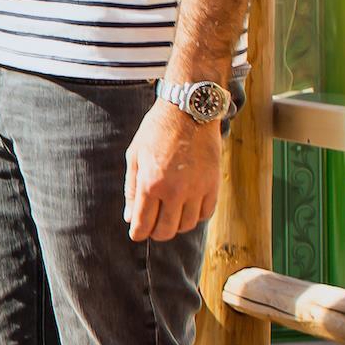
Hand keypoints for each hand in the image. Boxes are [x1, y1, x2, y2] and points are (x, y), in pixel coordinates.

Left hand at [124, 99, 220, 241]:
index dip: (138, 234)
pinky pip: (205, 214)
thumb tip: (130, 218)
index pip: (143, 225)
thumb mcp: (135, 156)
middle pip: (166, 231)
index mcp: (151, 184)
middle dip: (156, 233)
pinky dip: (195, 215)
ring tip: (170, 214)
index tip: (137, 234)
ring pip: (187, 226)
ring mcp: (197, 189)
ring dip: (176, 225)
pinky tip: (187, 206)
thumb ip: (132, 190)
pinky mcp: (213, 184)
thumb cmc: (157, 131)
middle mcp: (175, 191)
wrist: (189, 111)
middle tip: (153, 226)